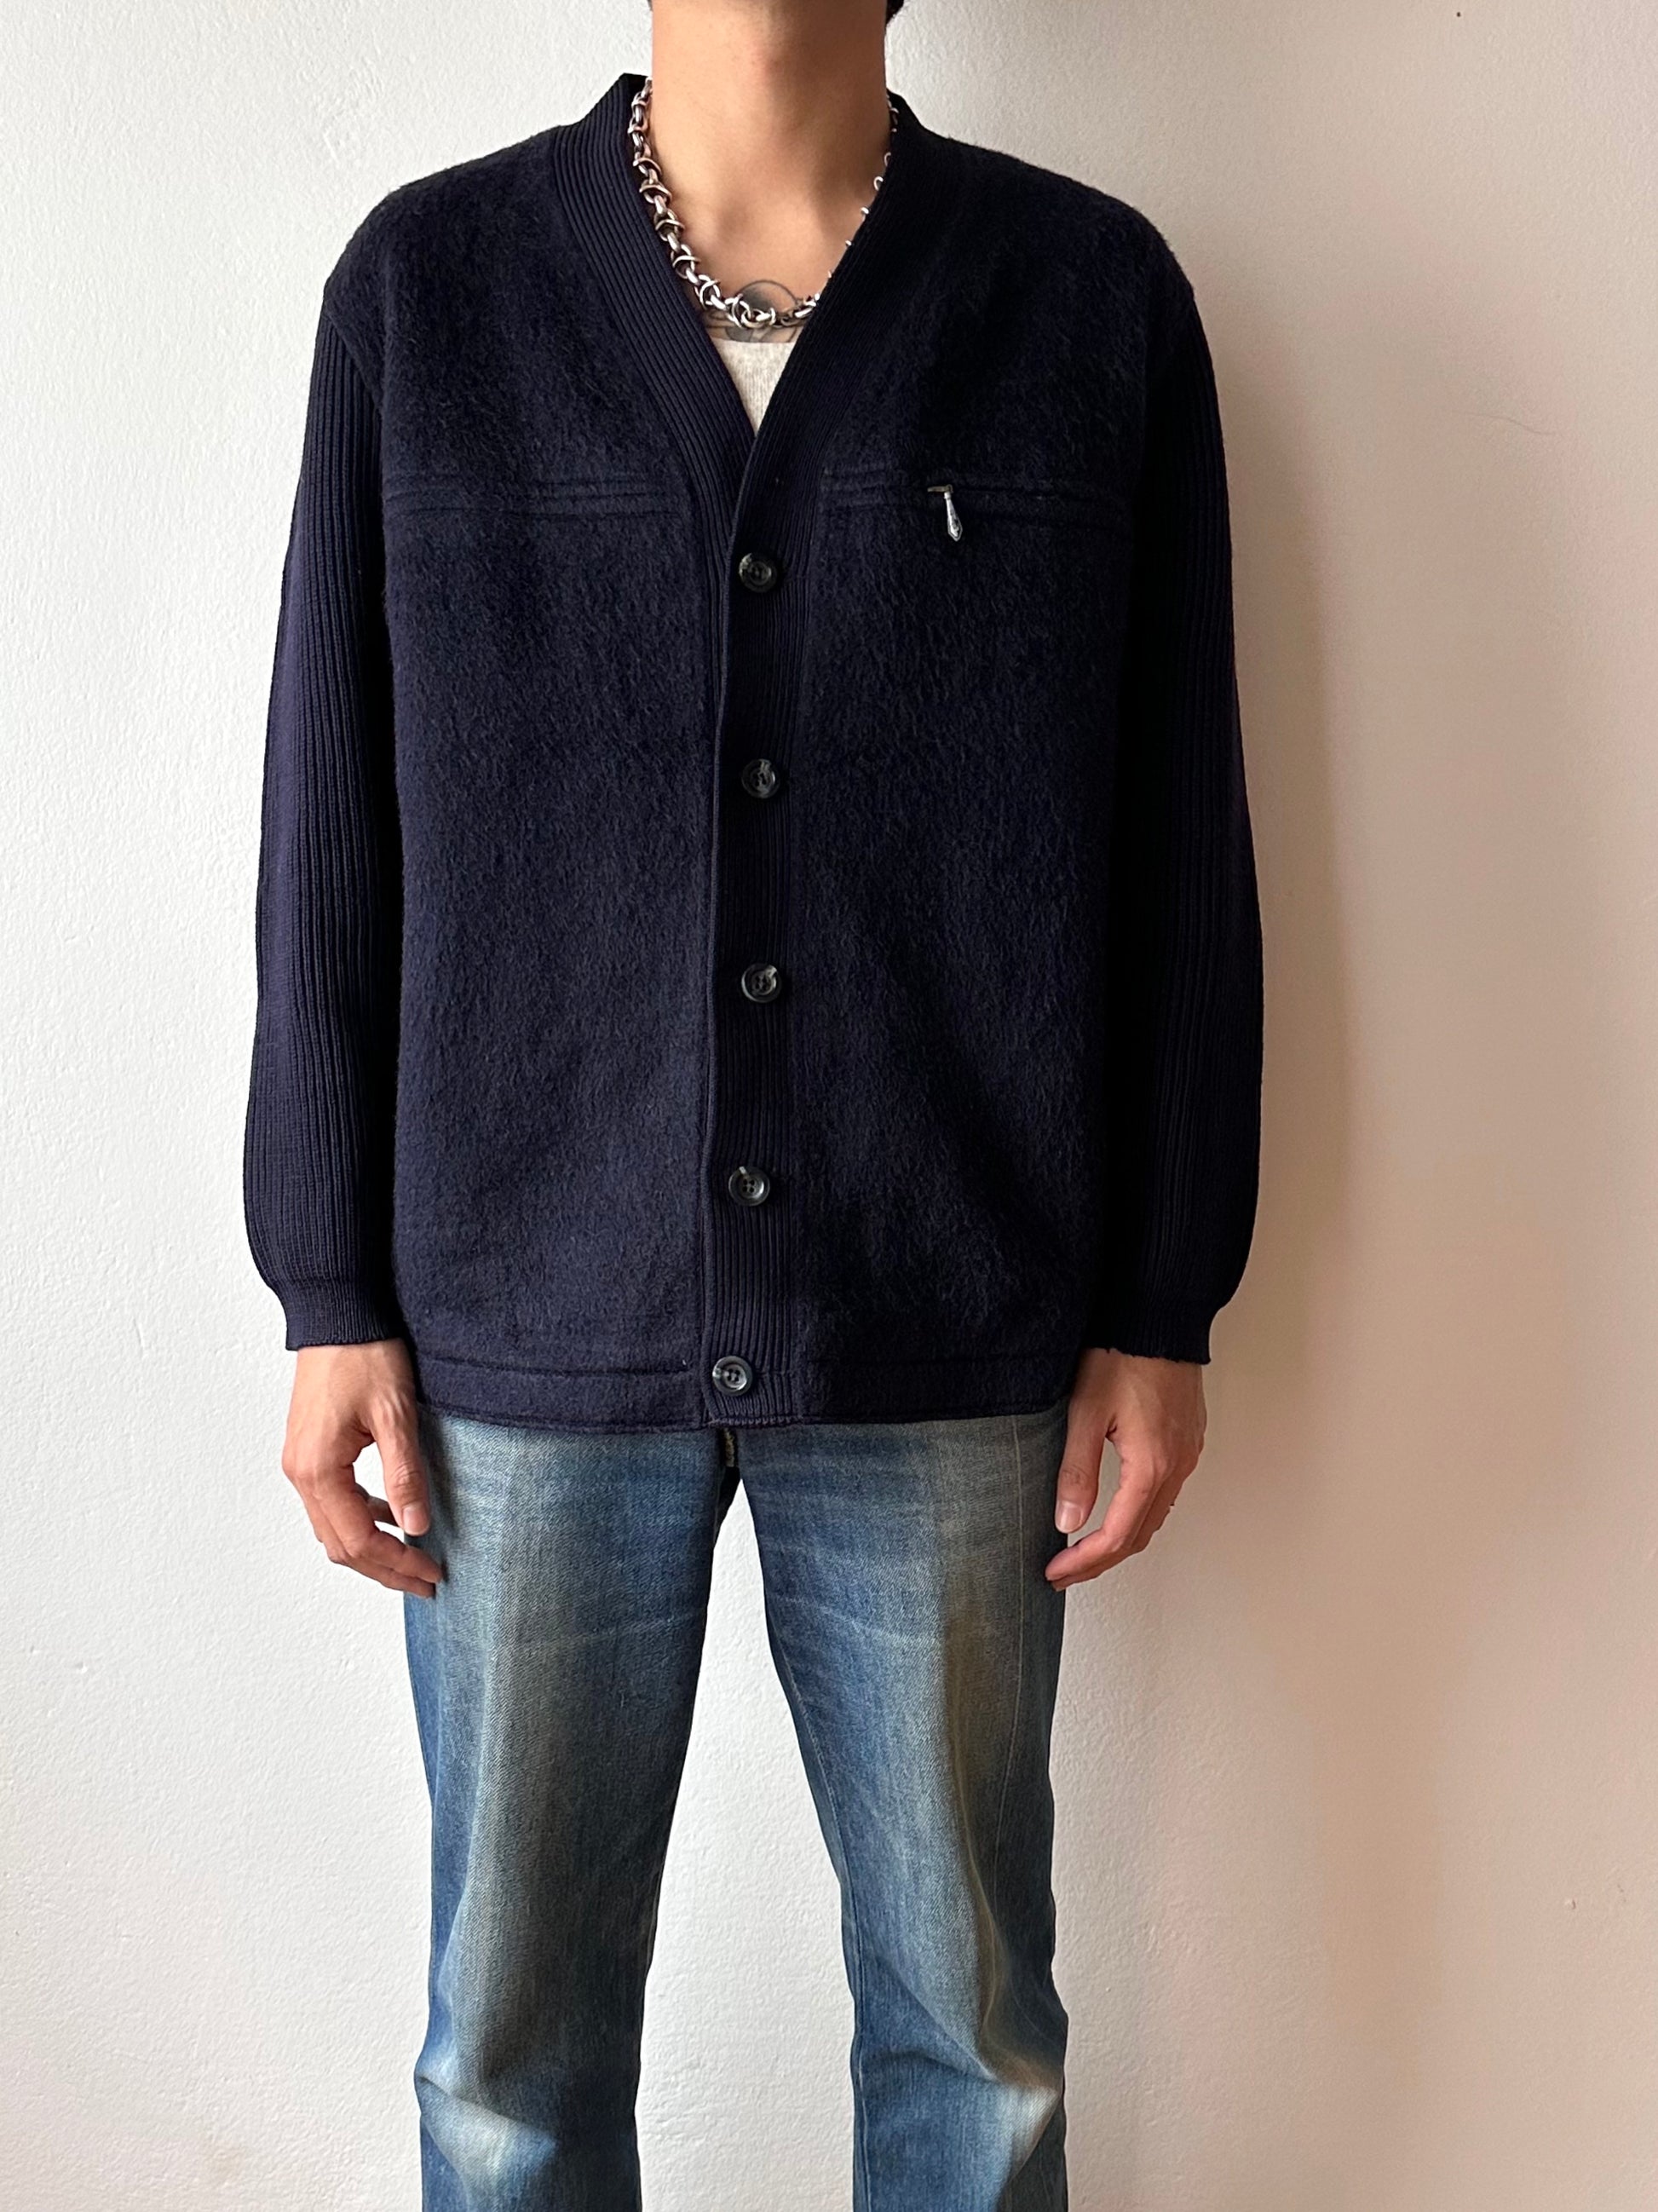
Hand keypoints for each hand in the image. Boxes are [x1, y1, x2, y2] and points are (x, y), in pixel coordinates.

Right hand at [280, 1340, 442, 1598]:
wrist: (338, 1313)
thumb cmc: (364, 1354)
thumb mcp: (394, 1414)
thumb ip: (404, 1474)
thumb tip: (417, 1526)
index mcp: (318, 1469)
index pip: (358, 1541)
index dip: (397, 1564)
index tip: (432, 1574)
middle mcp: (301, 1473)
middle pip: (340, 1546)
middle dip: (385, 1568)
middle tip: (428, 1581)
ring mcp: (301, 1462)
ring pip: (334, 1528)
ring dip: (373, 1548)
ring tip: (415, 1557)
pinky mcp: (309, 1451)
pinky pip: (333, 1502)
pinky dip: (362, 1519)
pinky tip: (394, 1516)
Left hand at [1045, 1348, 1206, 1587]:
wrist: (1159, 1317)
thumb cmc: (1121, 1355)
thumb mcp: (1086, 1412)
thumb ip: (1077, 1471)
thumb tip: (1068, 1523)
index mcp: (1151, 1465)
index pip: (1117, 1536)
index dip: (1084, 1562)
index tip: (1055, 1574)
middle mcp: (1177, 1466)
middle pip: (1140, 1536)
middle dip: (1100, 1561)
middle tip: (1064, 1573)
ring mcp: (1187, 1454)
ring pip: (1155, 1516)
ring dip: (1121, 1540)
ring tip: (1084, 1551)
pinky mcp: (1187, 1440)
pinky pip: (1165, 1492)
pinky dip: (1139, 1514)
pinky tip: (1117, 1512)